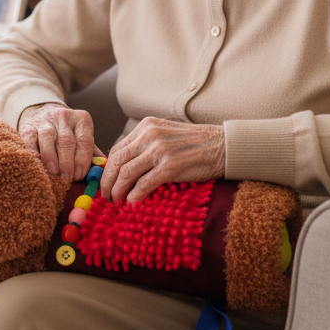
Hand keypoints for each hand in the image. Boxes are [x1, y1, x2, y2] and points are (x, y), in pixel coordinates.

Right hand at [18, 103, 101, 181]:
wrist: (45, 115)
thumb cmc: (68, 134)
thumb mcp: (82, 138)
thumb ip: (92, 153)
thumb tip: (103, 170)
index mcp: (82, 119)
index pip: (85, 141)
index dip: (83, 160)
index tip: (80, 176)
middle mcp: (64, 116)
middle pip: (67, 141)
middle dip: (68, 163)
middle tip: (67, 178)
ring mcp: (45, 120)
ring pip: (48, 139)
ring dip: (51, 158)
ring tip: (54, 173)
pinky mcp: (28, 126)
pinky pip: (30, 140)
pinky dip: (34, 154)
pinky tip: (38, 165)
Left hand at [99, 118, 225, 203]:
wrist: (223, 146)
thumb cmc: (195, 144)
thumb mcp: (165, 136)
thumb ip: (146, 145)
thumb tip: (125, 167)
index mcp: (146, 126)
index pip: (117, 148)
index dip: (108, 169)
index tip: (107, 183)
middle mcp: (149, 135)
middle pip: (116, 161)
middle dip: (107, 181)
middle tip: (106, 196)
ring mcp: (159, 150)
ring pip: (126, 173)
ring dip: (117, 190)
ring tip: (116, 201)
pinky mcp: (170, 166)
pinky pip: (143, 184)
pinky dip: (134, 196)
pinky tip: (132, 203)